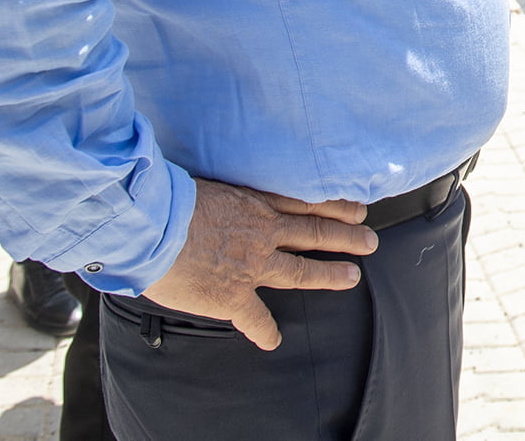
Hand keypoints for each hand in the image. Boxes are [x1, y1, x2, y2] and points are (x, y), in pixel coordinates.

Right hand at [140, 179, 377, 350]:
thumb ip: (225, 196)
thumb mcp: (210, 185)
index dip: (335, 207)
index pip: (305, 203)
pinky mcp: (233, 295)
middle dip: (346, 237)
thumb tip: (220, 201)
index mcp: (256, 204)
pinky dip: (265, 331)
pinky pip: (256, 318)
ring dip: (329, 274)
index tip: (357, 209)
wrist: (154, 228)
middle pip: (314, 233)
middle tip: (370, 240)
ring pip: (301, 269)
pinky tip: (273, 340)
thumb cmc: (171, 201)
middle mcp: (262, 232)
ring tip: (352, 277)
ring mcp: (252, 265)